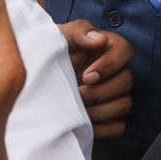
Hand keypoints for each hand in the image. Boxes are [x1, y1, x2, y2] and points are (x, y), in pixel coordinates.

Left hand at [59, 19, 132, 138]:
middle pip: (127, 81)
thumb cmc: (47, 53)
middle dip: (100, 91)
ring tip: (78, 108)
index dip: (110, 65)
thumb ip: (77, 31)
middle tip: (78, 94)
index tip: (87, 76)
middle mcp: (114, 71)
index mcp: (105, 47)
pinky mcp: (109, 117)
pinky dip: (102, 127)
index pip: (125, 50)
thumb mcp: (56, 37)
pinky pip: (118, 127)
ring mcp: (114, 95)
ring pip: (124, 104)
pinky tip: (84, 122)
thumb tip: (98, 39)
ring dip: (100, 110)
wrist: (33, 78)